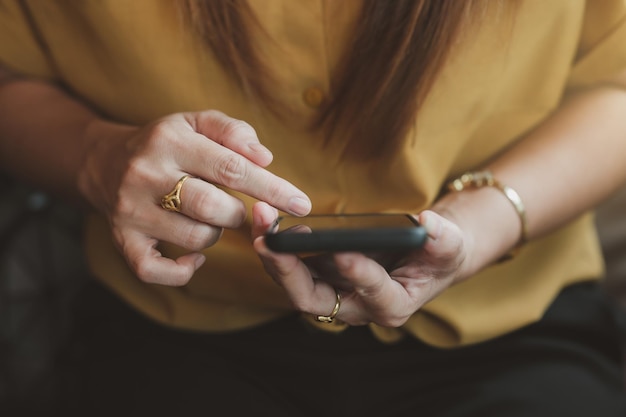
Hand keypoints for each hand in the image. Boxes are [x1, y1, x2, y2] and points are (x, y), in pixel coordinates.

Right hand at [78, 110, 310, 285]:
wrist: (104, 162)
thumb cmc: (165, 143)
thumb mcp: (196, 122)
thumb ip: (234, 132)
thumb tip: (266, 158)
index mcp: (170, 141)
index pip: (232, 167)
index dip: (272, 189)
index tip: (301, 203)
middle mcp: (146, 175)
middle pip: (213, 208)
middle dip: (238, 213)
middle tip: (233, 207)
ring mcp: (131, 211)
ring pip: (195, 238)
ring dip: (214, 233)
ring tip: (206, 217)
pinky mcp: (122, 239)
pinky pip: (155, 270)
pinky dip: (183, 271)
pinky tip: (193, 257)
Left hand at [252, 202, 467, 326]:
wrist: (423, 256)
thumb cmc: (438, 256)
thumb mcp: (450, 246)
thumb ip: (444, 239)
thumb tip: (428, 223)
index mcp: (393, 305)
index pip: (375, 296)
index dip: (360, 275)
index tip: (342, 252)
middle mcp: (357, 307)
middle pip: (315, 300)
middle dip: (288, 271)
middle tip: (268, 241)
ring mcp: (336, 292)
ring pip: (295, 284)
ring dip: (274, 255)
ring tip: (262, 220)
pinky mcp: (322, 276)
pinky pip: (293, 266)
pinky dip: (278, 245)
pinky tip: (267, 220)